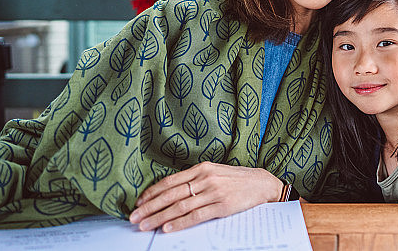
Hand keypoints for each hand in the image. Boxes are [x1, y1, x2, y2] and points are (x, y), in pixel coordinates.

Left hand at [129, 162, 282, 232]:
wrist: (263, 184)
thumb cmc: (238, 180)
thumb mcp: (215, 172)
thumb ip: (196, 179)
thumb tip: (172, 192)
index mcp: (202, 168)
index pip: (170, 181)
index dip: (152, 193)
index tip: (139, 203)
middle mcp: (205, 178)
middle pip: (171, 194)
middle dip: (149, 207)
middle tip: (134, 217)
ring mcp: (213, 192)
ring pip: (180, 206)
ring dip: (159, 217)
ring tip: (145, 226)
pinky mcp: (222, 206)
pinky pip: (196, 215)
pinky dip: (180, 223)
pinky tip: (168, 228)